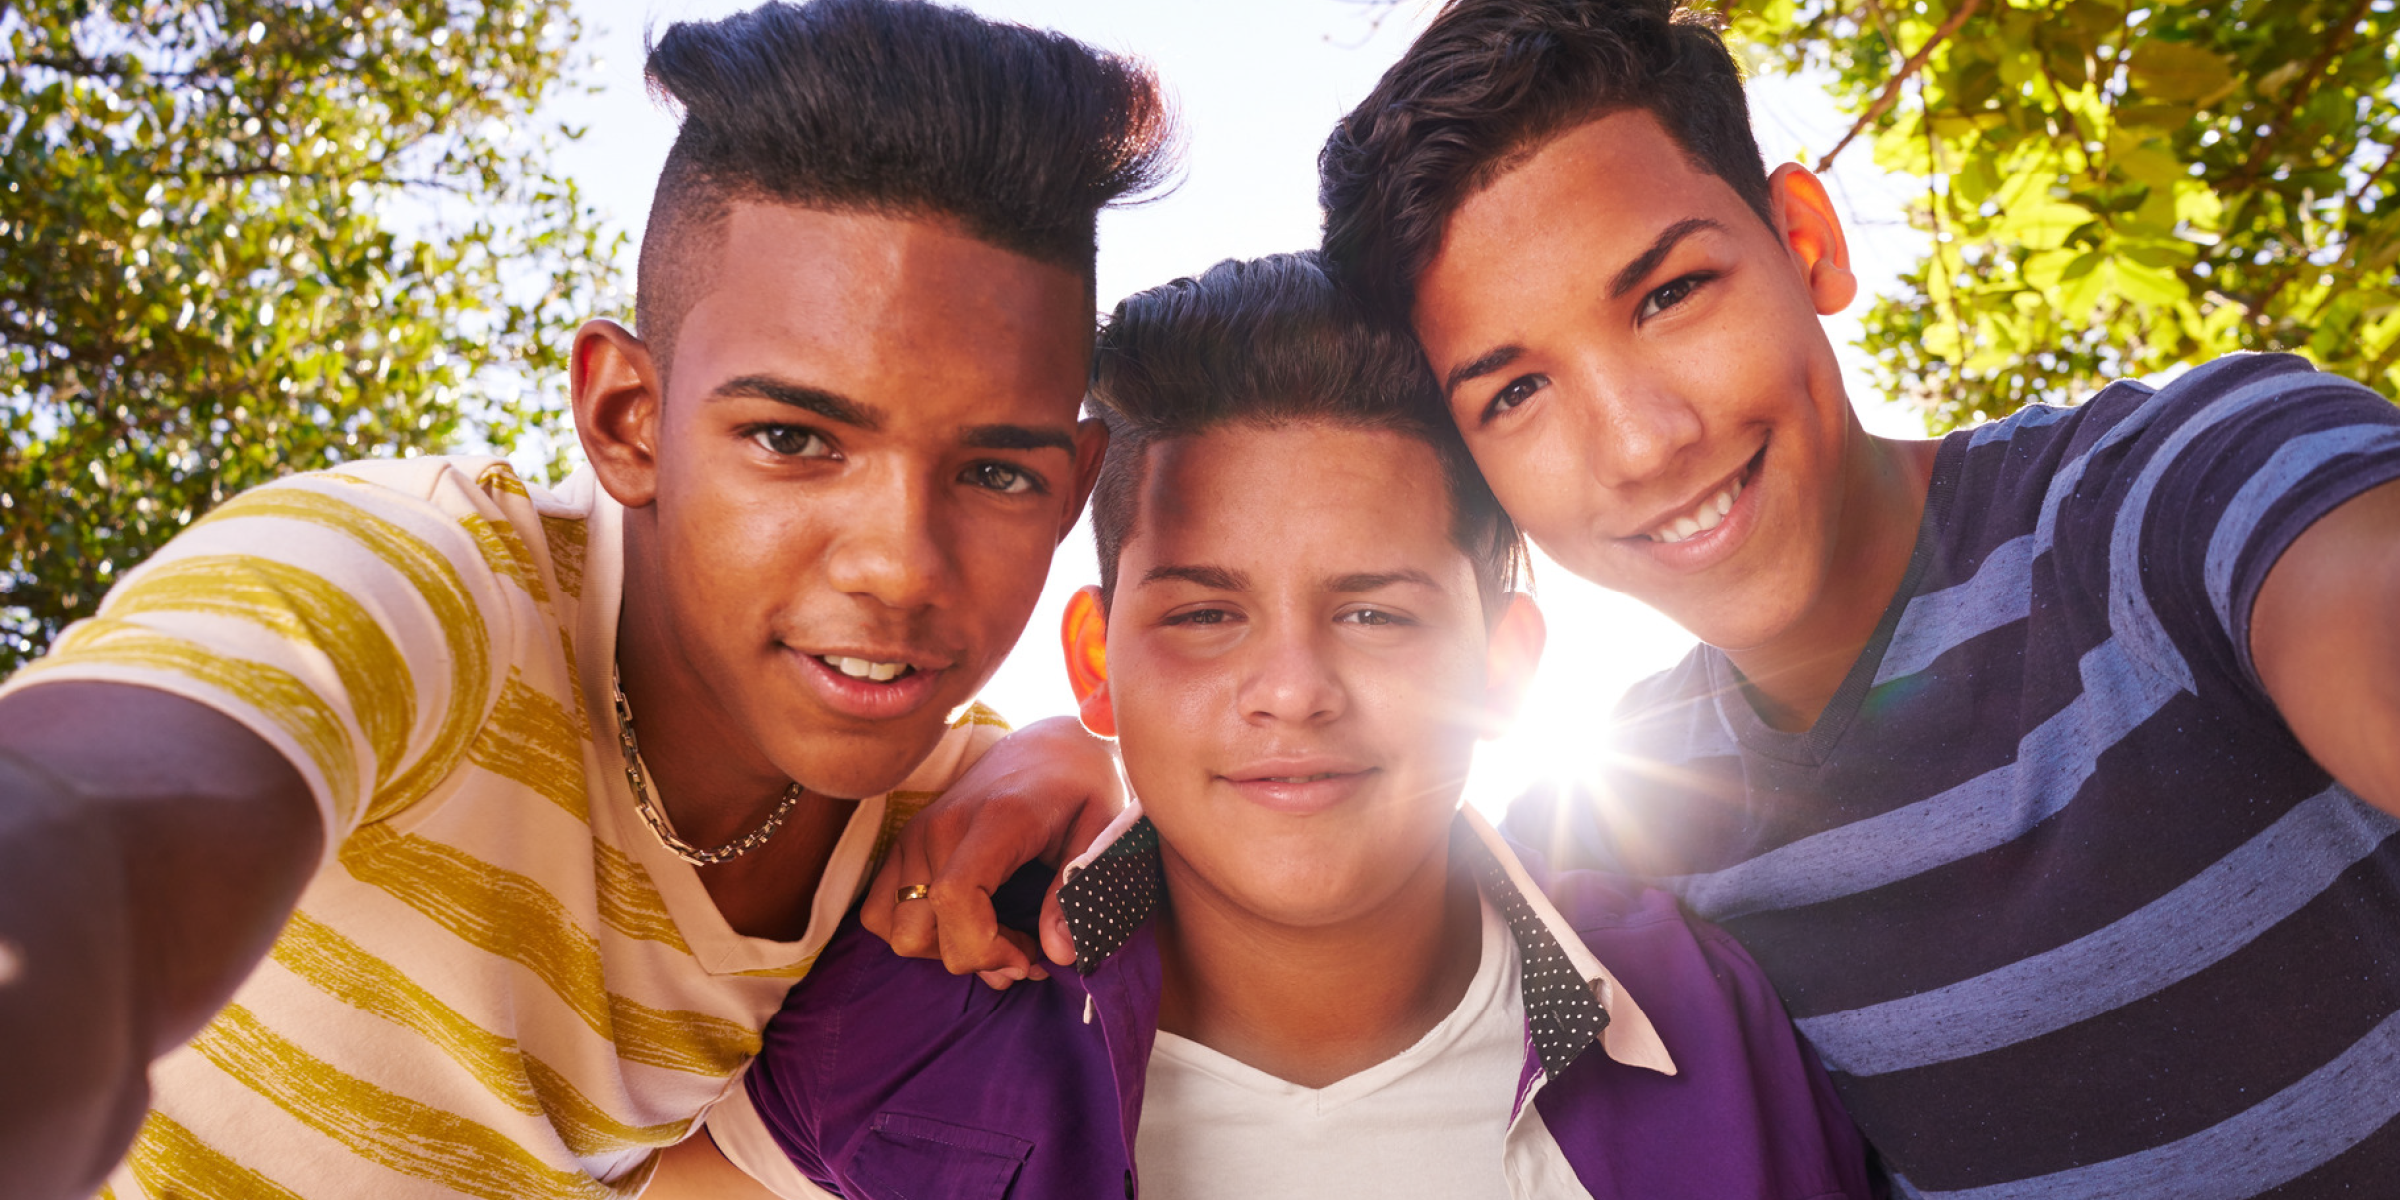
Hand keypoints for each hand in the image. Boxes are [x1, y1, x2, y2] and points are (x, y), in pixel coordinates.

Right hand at [860, 715, 1122, 987]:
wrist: (1048, 745)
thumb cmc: (1080, 788)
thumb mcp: (1099, 834)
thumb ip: (1072, 894)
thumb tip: (1057, 954)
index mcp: (995, 819)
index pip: (954, 895)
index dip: (982, 947)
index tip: (1027, 958)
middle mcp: (941, 825)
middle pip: (917, 929)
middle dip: (972, 958)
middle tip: (1024, 950)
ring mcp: (915, 833)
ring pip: (893, 929)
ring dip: (942, 950)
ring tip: (995, 936)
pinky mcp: (902, 842)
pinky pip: (879, 912)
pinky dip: (917, 932)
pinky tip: (964, 924)